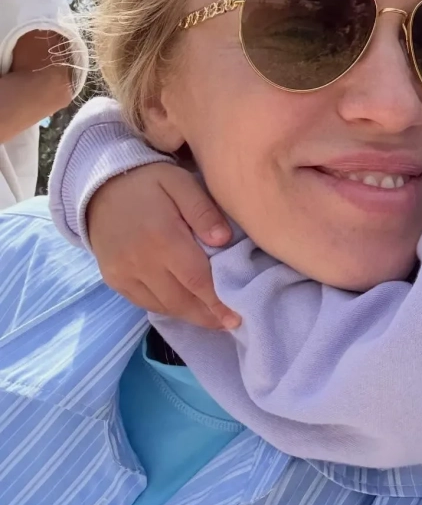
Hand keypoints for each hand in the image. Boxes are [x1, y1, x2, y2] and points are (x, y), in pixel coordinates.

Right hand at [87, 164, 240, 329]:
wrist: (99, 186)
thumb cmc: (149, 181)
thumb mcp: (180, 182)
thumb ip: (203, 210)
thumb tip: (224, 239)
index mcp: (162, 237)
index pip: (197, 280)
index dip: (218, 302)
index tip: (238, 317)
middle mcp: (140, 261)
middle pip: (182, 300)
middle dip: (208, 315)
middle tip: (231, 323)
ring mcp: (123, 274)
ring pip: (164, 306)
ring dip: (191, 315)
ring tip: (214, 319)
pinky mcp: (114, 280)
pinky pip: (146, 303)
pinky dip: (169, 309)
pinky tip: (186, 308)